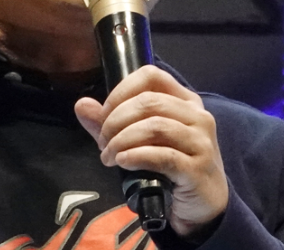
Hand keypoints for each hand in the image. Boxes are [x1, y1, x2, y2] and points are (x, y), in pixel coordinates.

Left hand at [74, 65, 228, 238]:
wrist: (202, 207)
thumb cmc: (169, 167)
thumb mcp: (139, 140)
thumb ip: (111, 122)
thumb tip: (81, 105)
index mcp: (184, 99)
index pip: (150, 75)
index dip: (121, 90)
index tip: (104, 113)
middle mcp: (197, 115)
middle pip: (148, 101)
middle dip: (116, 120)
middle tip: (103, 142)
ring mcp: (201, 141)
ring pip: (154, 126)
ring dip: (122, 140)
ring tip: (109, 156)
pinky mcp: (198, 169)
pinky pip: (163, 156)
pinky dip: (136, 156)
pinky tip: (123, 162)